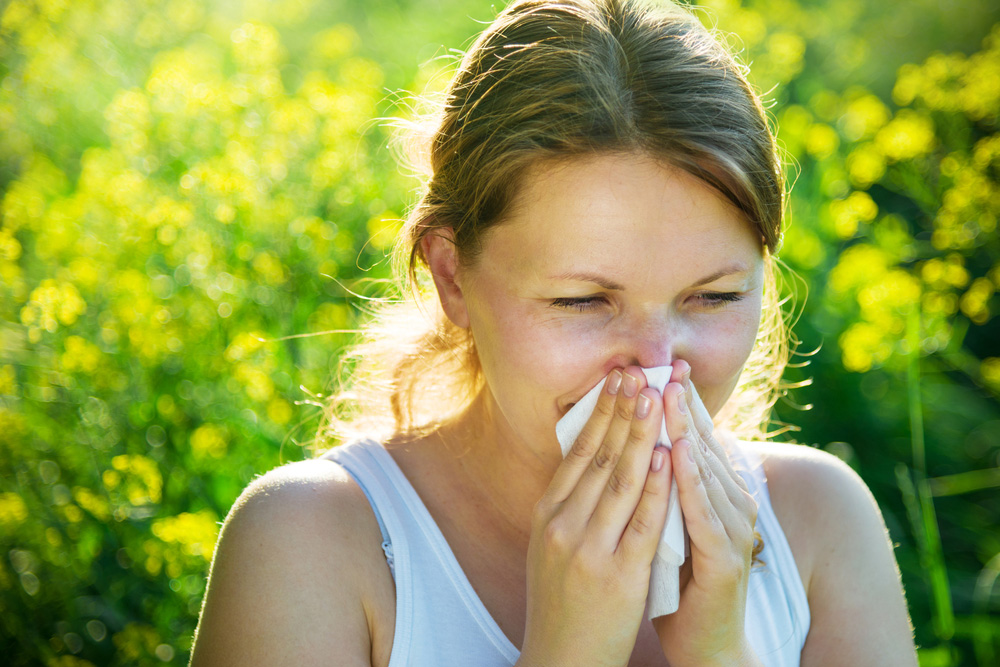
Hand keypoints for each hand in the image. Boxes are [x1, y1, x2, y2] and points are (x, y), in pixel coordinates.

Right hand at [520, 366, 672, 666]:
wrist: (561, 659)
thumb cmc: (562, 600)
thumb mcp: (553, 545)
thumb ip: (570, 503)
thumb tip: (588, 455)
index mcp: (548, 514)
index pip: (578, 452)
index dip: (600, 413)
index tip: (617, 380)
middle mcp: (563, 525)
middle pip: (597, 457)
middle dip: (620, 412)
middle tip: (637, 373)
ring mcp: (588, 549)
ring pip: (618, 480)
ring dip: (638, 434)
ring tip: (653, 398)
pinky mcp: (617, 573)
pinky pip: (641, 521)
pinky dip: (653, 485)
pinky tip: (663, 456)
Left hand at [652, 360, 760, 666]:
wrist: (704, 643)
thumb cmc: (680, 580)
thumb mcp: (666, 524)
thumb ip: (660, 486)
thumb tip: (638, 444)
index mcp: (714, 495)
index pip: (695, 439)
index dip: (678, 403)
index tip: (658, 366)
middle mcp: (730, 505)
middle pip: (703, 445)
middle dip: (681, 405)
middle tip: (665, 366)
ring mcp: (732, 531)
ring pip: (706, 471)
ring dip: (687, 430)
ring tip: (668, 394)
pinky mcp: (726, 559)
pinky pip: (705, 514)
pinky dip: (691, 482)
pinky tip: (678, 454)